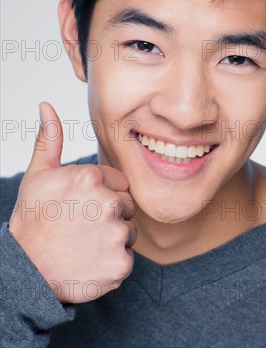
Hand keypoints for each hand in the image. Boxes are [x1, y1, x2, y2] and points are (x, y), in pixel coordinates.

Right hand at [8, 102, 137, 303]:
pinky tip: (90, 262)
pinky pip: (128, 258)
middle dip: (111, 215)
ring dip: (113, 239)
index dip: (102, 195)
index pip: (119, 182)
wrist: (25, 270)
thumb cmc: (32, 220)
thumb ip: (50, 140)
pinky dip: (112, 263)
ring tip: (85, 245)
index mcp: (90, 176)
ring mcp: (115, 233)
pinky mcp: (120, 263)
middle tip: (83, 227)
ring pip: (130, 232)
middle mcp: (107, 201)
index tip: (82, 208)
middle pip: (127, 205)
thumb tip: (47, 107)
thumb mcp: (38, 175)